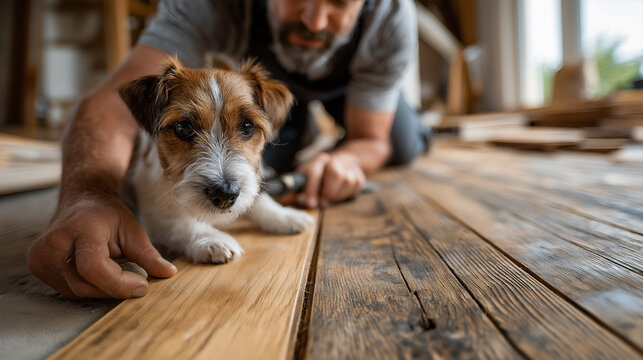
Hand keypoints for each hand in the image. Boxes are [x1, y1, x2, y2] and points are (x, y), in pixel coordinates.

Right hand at [28, 190, 176, 298]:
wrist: (82, 197)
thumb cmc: (108, 213)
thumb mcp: (133, 230)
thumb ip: (148, 255)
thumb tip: (168, 274)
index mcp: (79, 229)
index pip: (94, 268)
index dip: (119, 283)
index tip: (142, 285)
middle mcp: (53, 243)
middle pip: (86, 284)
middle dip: (115, 287)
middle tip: (134, 279)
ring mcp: (41, 255)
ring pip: (77, 291)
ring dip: (102, 288)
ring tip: (114, 268)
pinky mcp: (37, 265)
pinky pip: (67, 289)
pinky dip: (88, 286)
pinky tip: (97, 270)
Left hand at [298, 152, 365, 207]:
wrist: (345, 161)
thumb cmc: (321, 175)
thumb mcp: (307, 177)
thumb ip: (296, 189)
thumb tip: (285, 199)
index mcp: (319, 161)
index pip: (314, 172)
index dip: (312, 189)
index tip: (311, 204)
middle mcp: (334, 160)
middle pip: (335, 173)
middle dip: (329, 191)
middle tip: (324, 203)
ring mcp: (348, 166)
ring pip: (347, 181)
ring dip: (338, 194)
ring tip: (332, 197)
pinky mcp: (359, 174)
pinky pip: (356, 186)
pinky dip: (348, 193)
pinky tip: (341, 193)